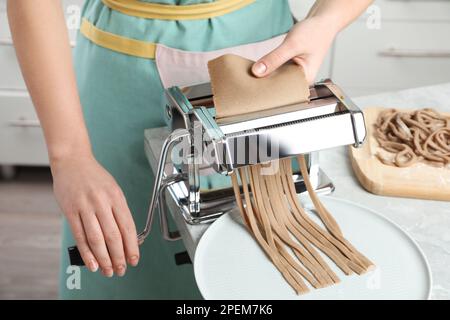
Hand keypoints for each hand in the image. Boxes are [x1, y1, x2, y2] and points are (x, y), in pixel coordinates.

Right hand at [51, 154, 138, 276]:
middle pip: (113, 235)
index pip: (127, 226)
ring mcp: (85, 207)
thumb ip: (119, 211)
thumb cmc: (95, 177)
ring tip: (108, 270)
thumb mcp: (113, 189)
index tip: (134, 259)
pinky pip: (80, 235)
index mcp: (116, 197)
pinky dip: (86, 252)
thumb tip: (127, 236)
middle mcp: (102, 202)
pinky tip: (92, 263)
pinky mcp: (70, 211)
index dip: (132, 246)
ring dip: (104, 258)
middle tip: (121, 270)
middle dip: (119, 257)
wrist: (72, 161)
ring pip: (96, 239)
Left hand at [252, 16, 337, 83]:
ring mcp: (296, 73)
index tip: (254, 88)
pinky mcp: (291, 67)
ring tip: (253, 75)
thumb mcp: (292, 45)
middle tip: (251, 82)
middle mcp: (301, 80)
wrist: (323, 21)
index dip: (268, 90)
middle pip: (279, 86)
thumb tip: (257, 72)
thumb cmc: (315, 32)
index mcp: (305, 80)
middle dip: (265, 83)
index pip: (283, 91)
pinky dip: (270, 68)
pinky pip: (277, 70)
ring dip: (266, 75)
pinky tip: (261, 67)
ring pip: (277, 78)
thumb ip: (275, 58)